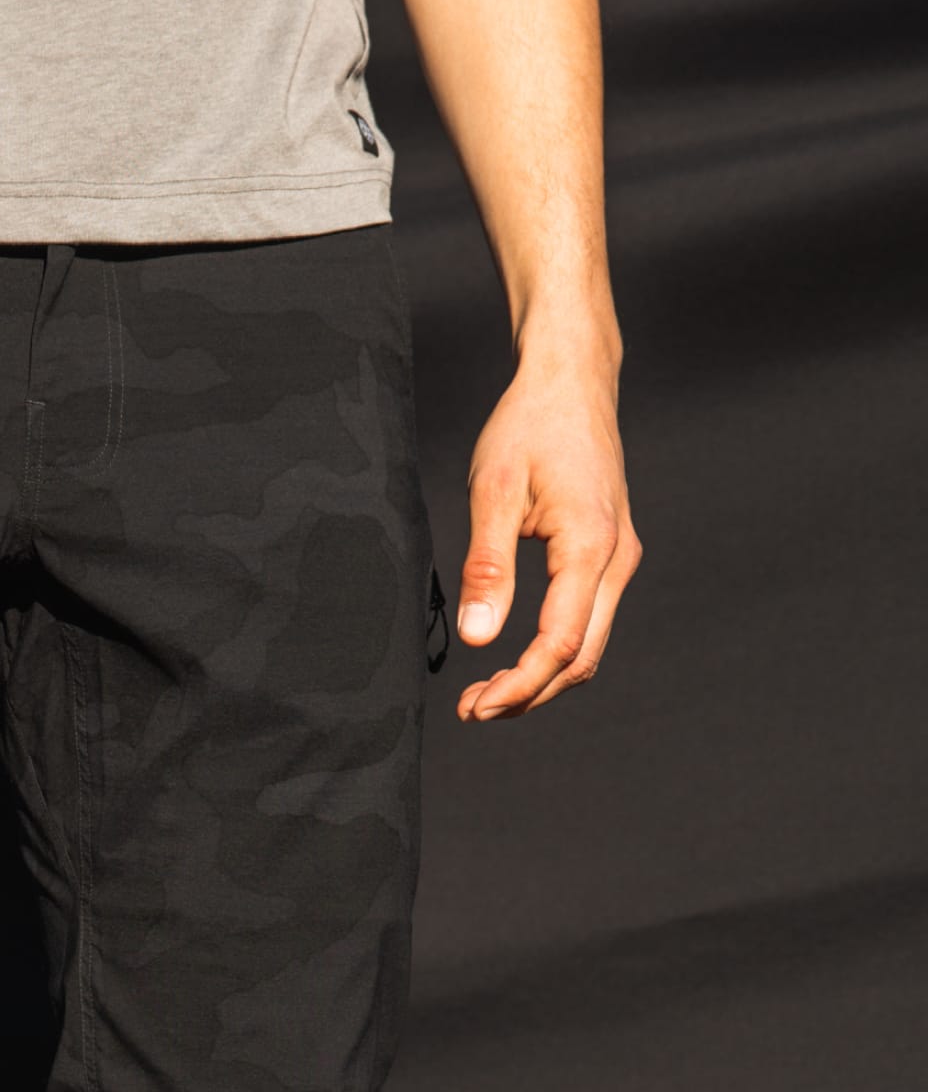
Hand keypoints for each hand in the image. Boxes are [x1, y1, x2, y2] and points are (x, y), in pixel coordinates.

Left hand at [455, 346, 640, 720]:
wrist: (571, 381)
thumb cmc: (530, 425)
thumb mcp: (493, 489)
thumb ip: (486, 567)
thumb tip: (479, 638)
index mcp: (591, 544)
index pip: (559, 644)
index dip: (519, 686)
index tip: (476, 708)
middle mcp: (617, 559)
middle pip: (580, 658)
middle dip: (528, 695)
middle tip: (471, 711)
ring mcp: (618, 559)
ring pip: (587, 646)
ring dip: (538, 679)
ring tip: (485, 695)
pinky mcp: (609, 556)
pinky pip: (586, 622)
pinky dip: (551, 653)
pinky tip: (512, 662)